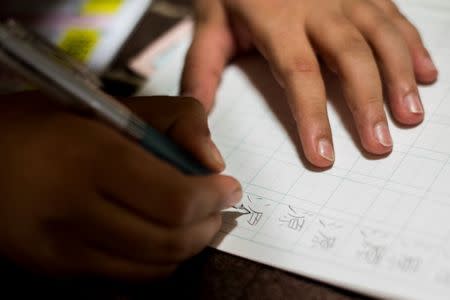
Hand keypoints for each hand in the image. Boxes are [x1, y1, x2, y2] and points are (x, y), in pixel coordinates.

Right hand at [0, 91, 240, 279]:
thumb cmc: (48, 126)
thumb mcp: (110, 105)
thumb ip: (174, 119)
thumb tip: (214, 162)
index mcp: (89, 160)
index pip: (175, 201)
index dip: (214, 197)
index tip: (229, 187)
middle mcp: (72, 214)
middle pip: (170, 242)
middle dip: (208, 225)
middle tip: (216, 206)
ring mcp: (60, 254)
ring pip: (154, 270)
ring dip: (188, 247)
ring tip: (192, 222)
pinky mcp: (55, 275)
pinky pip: (127, 286)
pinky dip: (158, 266)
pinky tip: (159, 240)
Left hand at [181, 0, 438, 167]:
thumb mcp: (208, 24)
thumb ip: (202, 69)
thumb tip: (196, 114)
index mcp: (276, 19)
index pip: (299, 73)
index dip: (313, 116)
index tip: (323, 155)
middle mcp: (317, 4)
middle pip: (350, 58)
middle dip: (368, 104)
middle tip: (379, 144)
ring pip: (381, 36)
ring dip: (400, 78)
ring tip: (410, 116)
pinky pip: (394, 16)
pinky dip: (412, 46)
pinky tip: (427, 74)